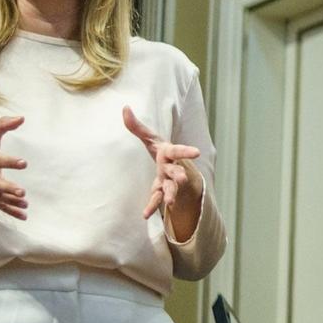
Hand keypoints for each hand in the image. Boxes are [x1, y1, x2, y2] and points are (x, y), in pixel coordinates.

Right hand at [0, 115, 27, 217]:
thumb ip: (2, 125)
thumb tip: (22, 118)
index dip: (10, 162)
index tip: (23, 163)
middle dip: (7, 188)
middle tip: (21, 191)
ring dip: (11, 201)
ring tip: (24, 202)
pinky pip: (0, 206)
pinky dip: (11, 211)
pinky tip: (24, 215)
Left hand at [123, 106, 201, 227]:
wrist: (178, 172)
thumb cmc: (163, 152)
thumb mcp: (151, 139)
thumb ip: (137, 126)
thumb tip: (125, 107)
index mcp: (169, 153)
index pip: (178, 151)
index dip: (186, 151)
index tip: (197, 153)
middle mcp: (172, 168)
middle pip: (177, 172)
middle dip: (180, 175)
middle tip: (183, 178)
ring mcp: (169, 181)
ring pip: (171, 188)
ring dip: (171, 194)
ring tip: (170, 202)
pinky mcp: (162, 191)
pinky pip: (157, 199)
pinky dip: (152, 206)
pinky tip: (145, 214)